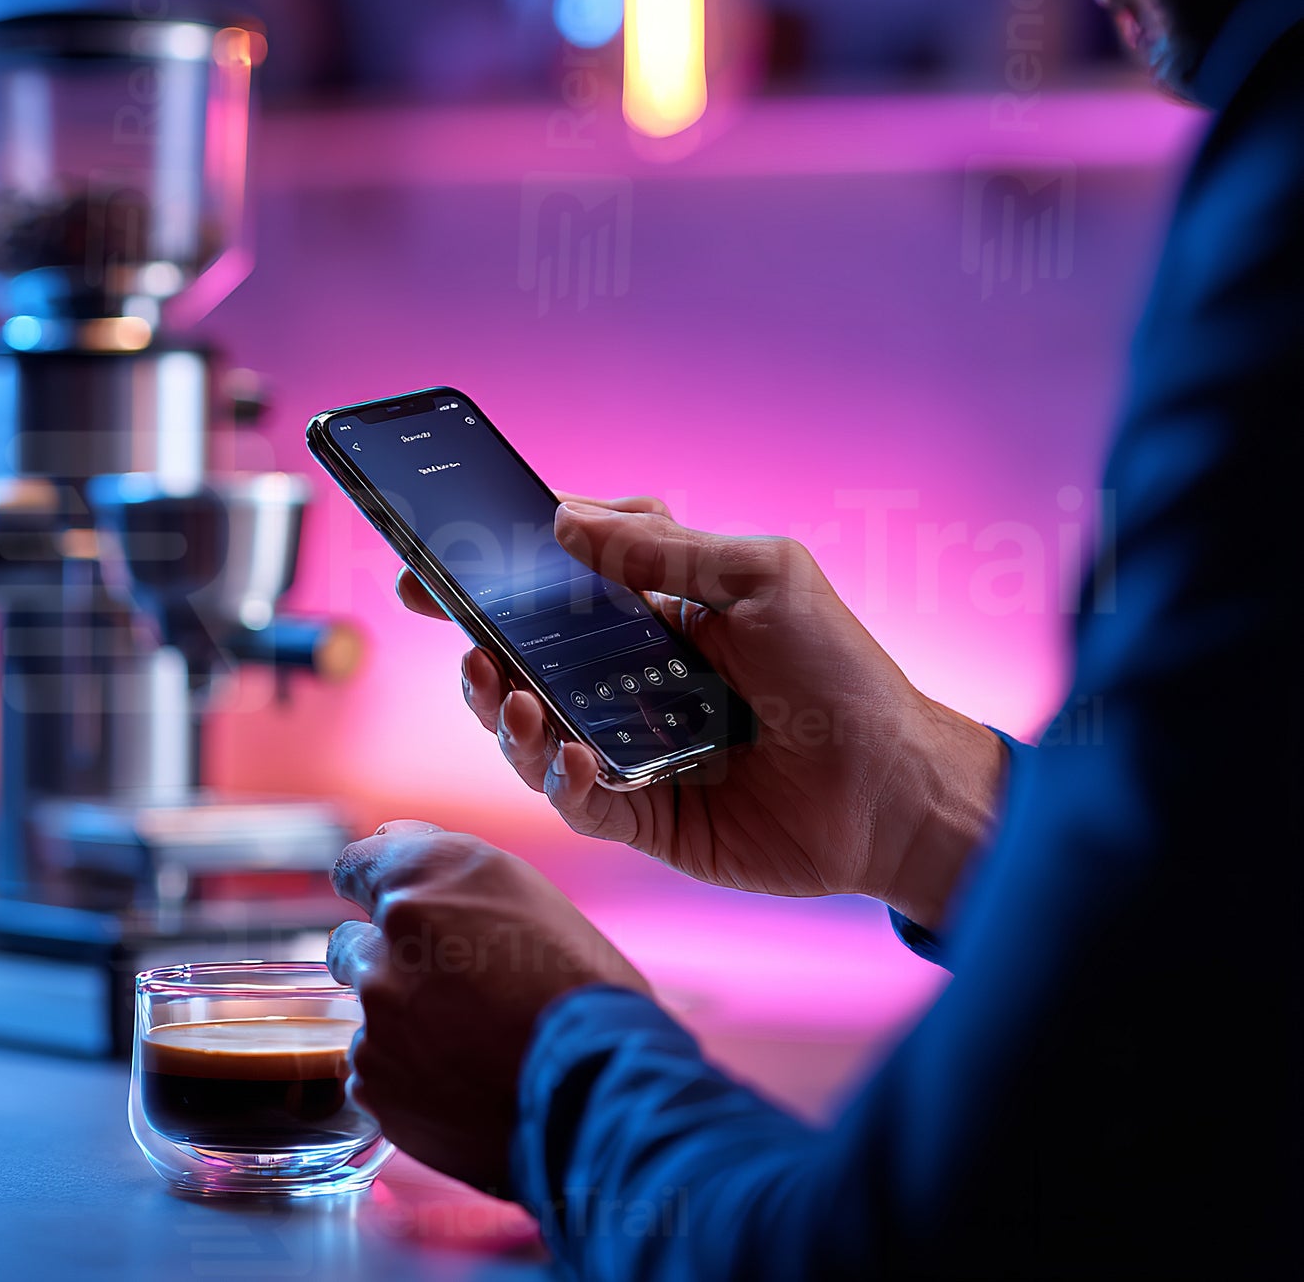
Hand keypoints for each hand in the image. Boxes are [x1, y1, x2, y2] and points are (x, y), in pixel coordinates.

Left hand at [327, 820, 649, 1192]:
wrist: (597, 1085)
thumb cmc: (577, 982)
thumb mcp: (523, 890)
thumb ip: (441, 864)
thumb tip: (384, 840)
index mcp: (427, 876)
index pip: (355, 867)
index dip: (373, 889)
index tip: (388, 910)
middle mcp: (389, 937)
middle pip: (351, 944)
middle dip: (387, 961)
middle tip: (450, 987)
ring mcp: (377, 1014)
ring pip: (369, 1011)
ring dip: (401, 1020)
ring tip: (468, 1041)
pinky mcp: (375, 1080)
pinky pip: (374, 1070)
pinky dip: (406, 1074)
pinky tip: (460, 1079)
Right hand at [398, 496, 1005, 926]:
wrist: (895, 787)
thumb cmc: (839, 670)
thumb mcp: (762, 576)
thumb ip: (665, 549)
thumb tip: (565, 519)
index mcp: (656, 616)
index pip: (557, 588)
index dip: (496, 575)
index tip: (438, 564)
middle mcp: (632, 680)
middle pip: (528, 662)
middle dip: (479, 648)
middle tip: (455, 636)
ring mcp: (632, 748)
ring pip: (535, 732)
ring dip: (505, 713)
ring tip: (506, 695)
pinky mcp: (643, 814)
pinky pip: (577, 798)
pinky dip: (562, 777)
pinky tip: (575, 756)